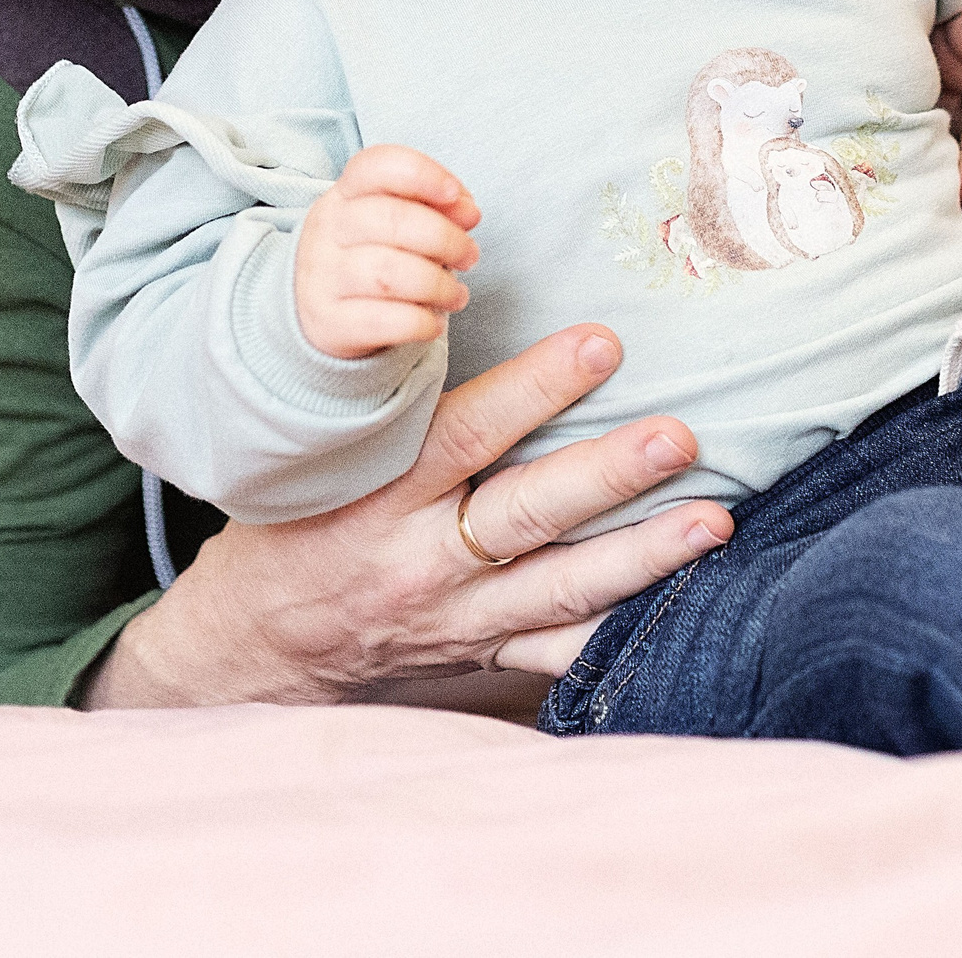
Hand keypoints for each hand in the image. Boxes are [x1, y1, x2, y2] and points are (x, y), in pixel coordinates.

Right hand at [82, 326, 735, 706]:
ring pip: (561, 588)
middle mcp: (423, 559)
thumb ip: (396, 405)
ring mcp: (457, 618)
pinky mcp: (480, 656)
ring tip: (711, 522)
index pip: (469, 433)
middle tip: (677, 435)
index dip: (537, 387)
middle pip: (528, 514)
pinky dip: (619, 635)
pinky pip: (559, 653)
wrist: (251, 643)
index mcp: (381, 493)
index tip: (601, 343)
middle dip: (606, 476)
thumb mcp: (323, 454)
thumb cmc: (294, 523)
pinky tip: (683, 613)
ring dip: (641, 555)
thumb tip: (466, 306)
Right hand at [294, 145, 480, 357]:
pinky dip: (422, 322)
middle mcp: (328, 229)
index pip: (376, 166)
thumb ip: (433, 207)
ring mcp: (322, 276)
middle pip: (392, 220)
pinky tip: (434, 322)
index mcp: (345, 193)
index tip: (455, 195)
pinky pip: (385, 321)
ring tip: (456, 294)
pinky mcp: (329, 322)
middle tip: (469, 256)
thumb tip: (468, 211)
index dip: (421, 173)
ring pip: (390, 274)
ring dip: (438, 285)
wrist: (317, 311)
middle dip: (446, 238)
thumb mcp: (394, 222)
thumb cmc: (369, 255)